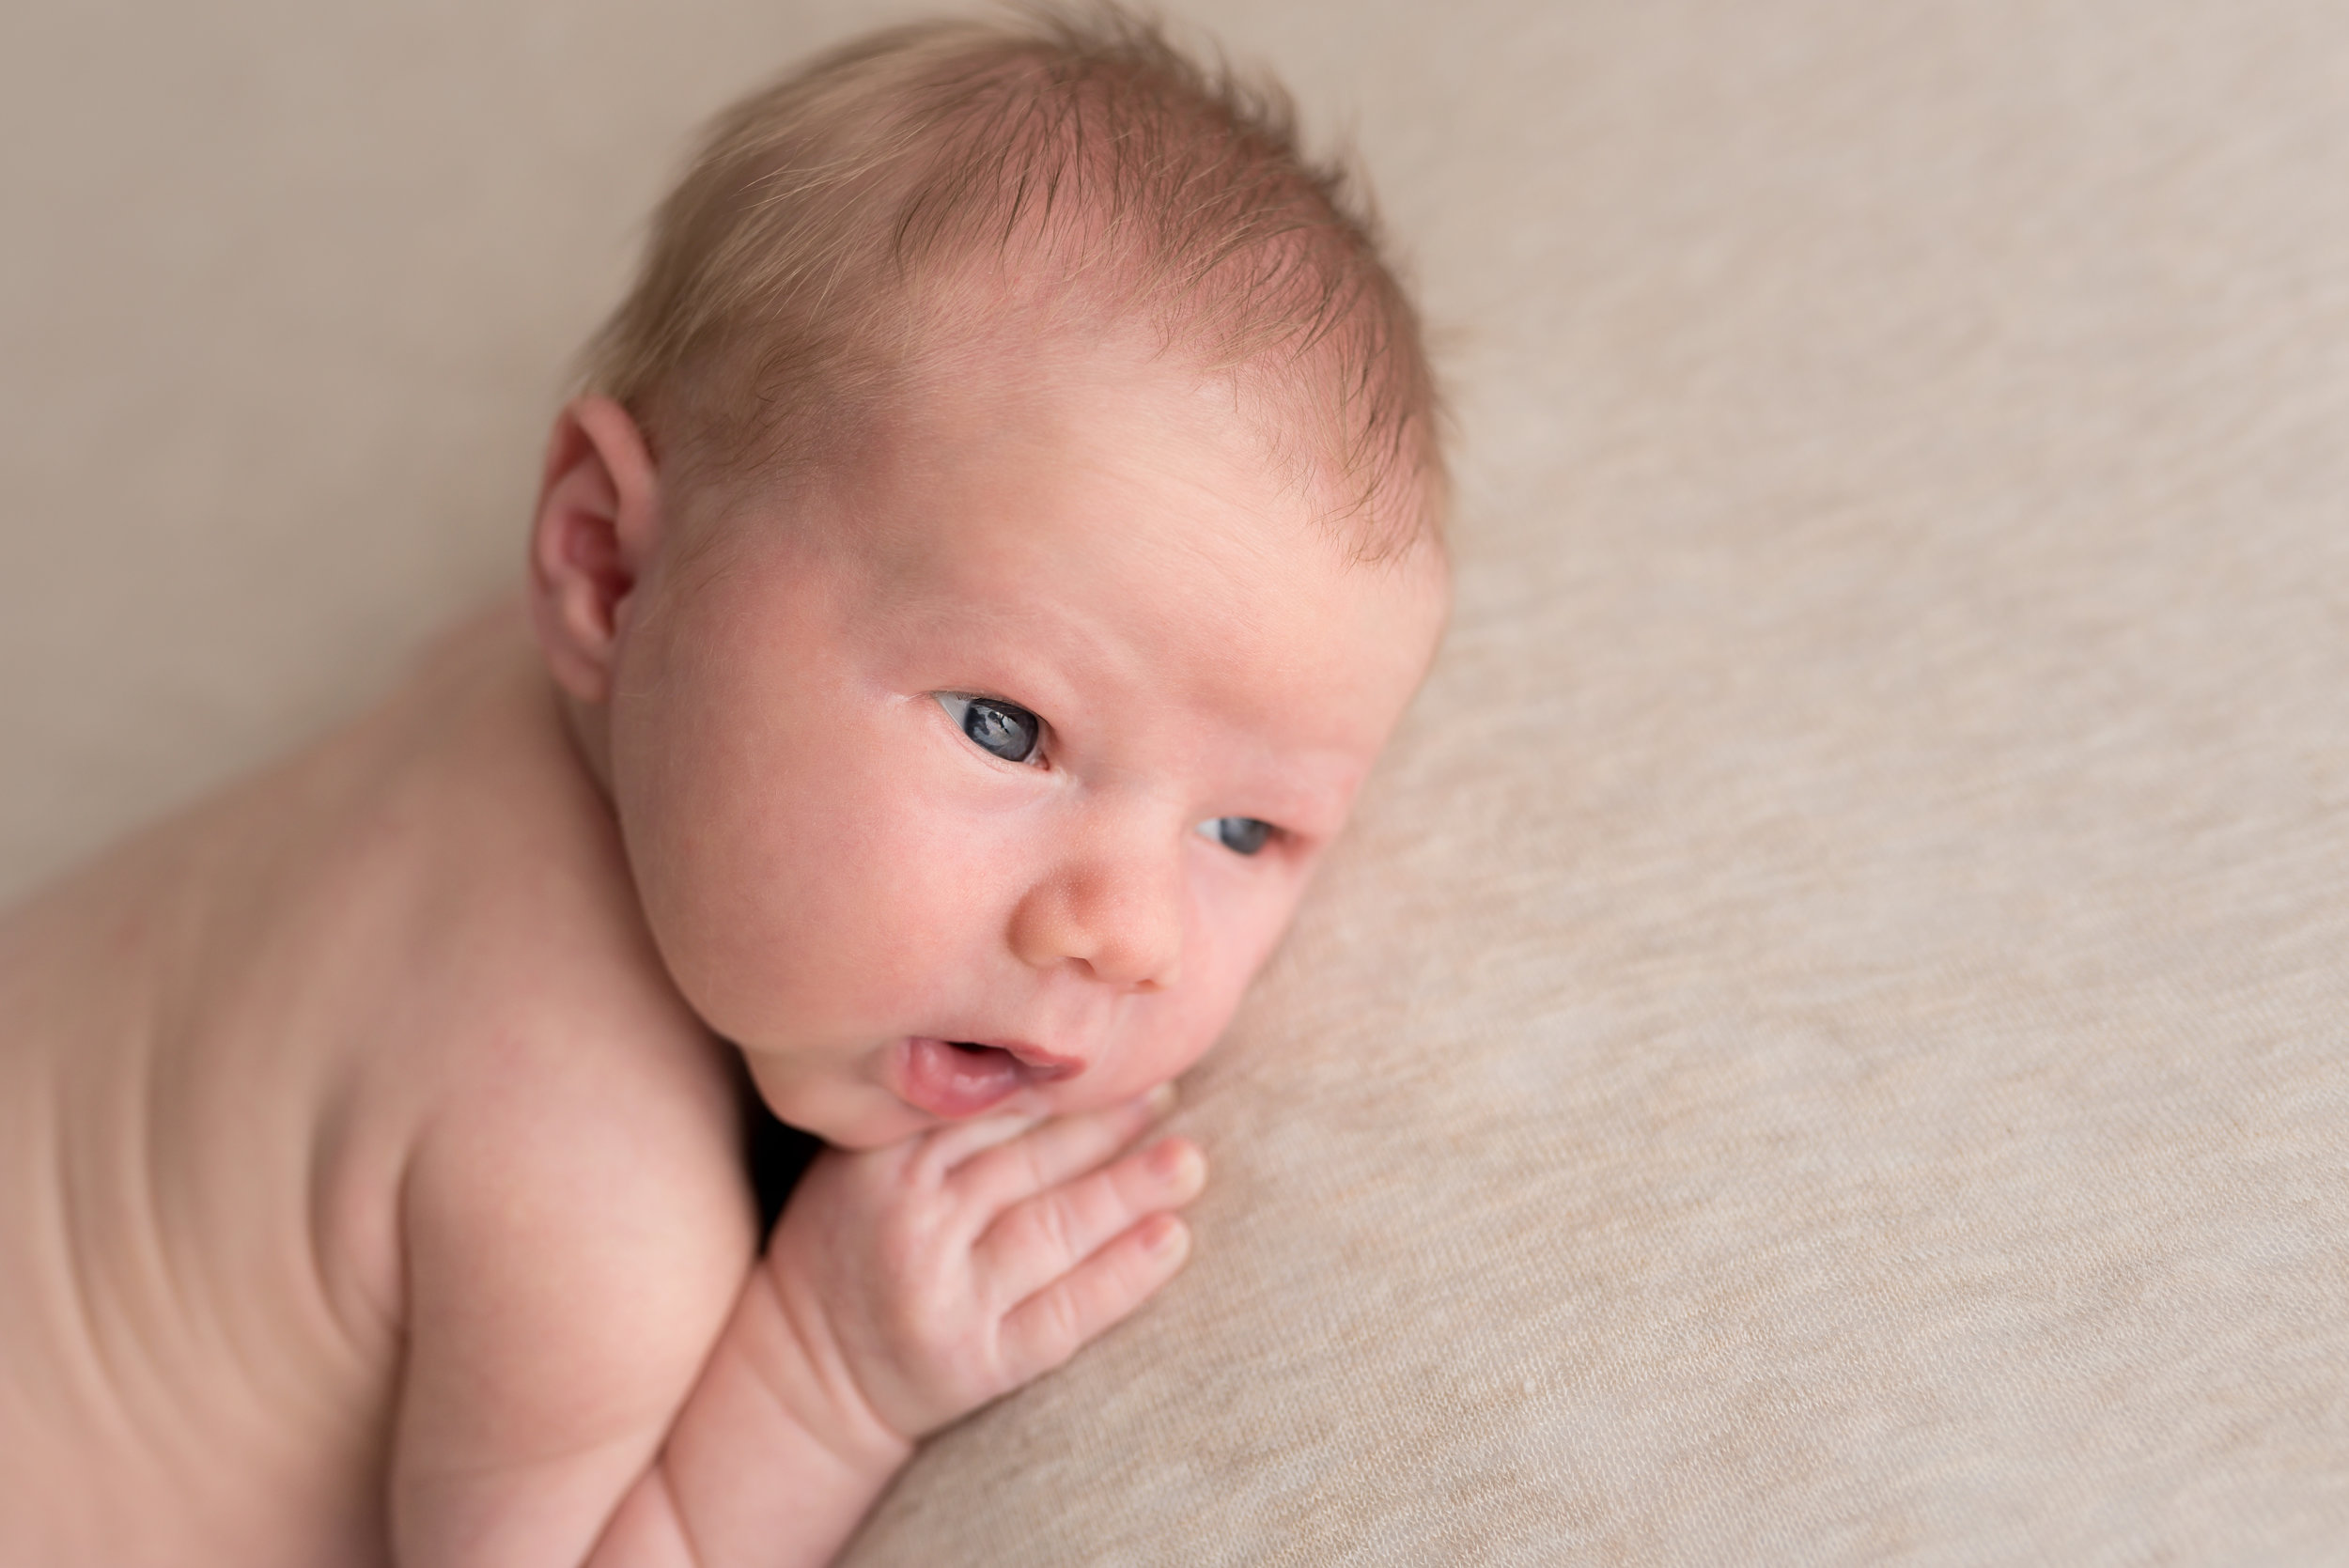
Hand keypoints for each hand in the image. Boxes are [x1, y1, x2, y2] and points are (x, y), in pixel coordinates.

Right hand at [760, 1088, 1204, 1452]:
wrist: (807, 1376)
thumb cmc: (850, 1249)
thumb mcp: (861, 1168)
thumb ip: (932, 1119)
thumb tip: (1046, 1058)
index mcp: (882, 1164)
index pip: (988, 1109)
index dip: (1058, 1081)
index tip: (1116, 1050)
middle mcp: (913, 1225)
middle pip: (1031, 1163)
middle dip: (1109, 1125)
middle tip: (1171, 1090)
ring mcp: (947, 1296)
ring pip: (1055, 1228)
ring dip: (1131, 1189)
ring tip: (1189, 1162)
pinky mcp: (978, 1361)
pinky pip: (1064, 1312)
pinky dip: (1124, 1274)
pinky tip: (1172, 1239)